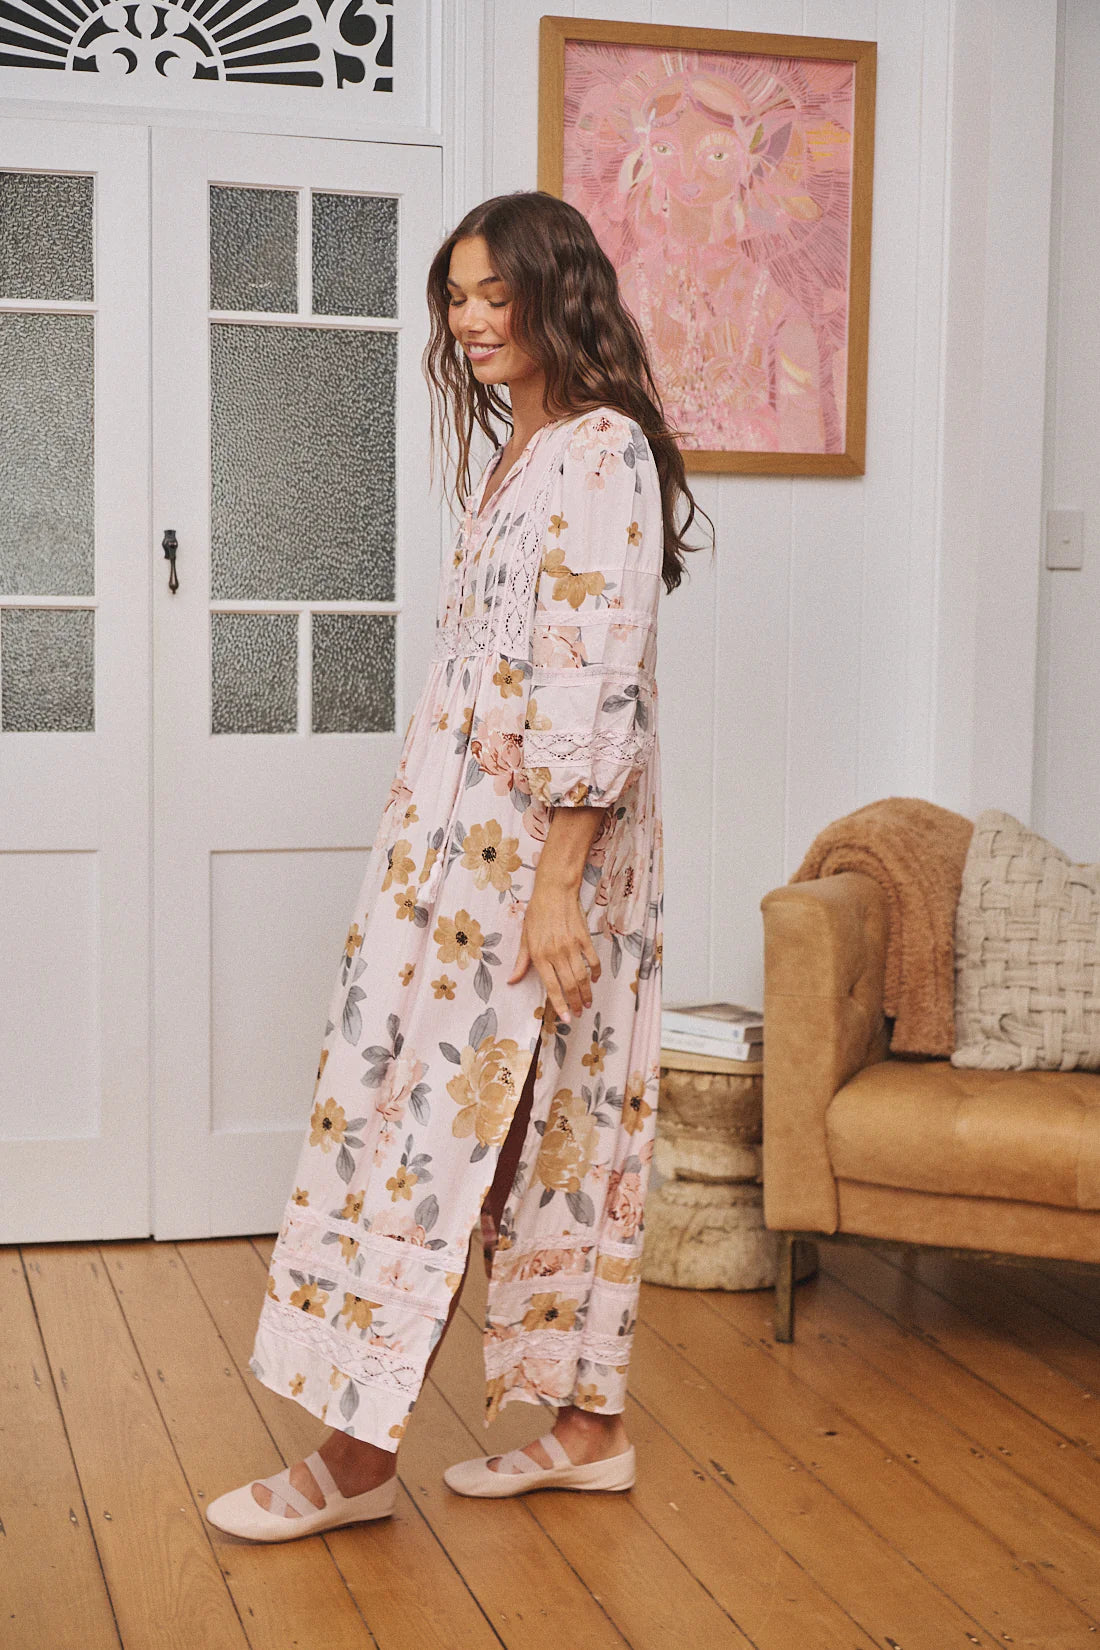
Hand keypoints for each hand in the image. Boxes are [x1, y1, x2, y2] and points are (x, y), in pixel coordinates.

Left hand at [507, 880, 600, 1022]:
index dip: (560, 1005)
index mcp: (540, 955)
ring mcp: (572, 946)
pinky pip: (593, 960)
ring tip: (587, 1003)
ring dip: (586, 993)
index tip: (566, 1018)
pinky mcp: (584, 938)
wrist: (554, 890)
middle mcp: (557, 953)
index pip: (551, 986)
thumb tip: (512, 981)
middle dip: (575, 1003)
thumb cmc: (537, 913)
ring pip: (582, 976)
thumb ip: (521, 962)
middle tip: (578, 1013)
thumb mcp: (525, 938)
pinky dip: (595, 972)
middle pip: (570, 985)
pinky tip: (594, 980)